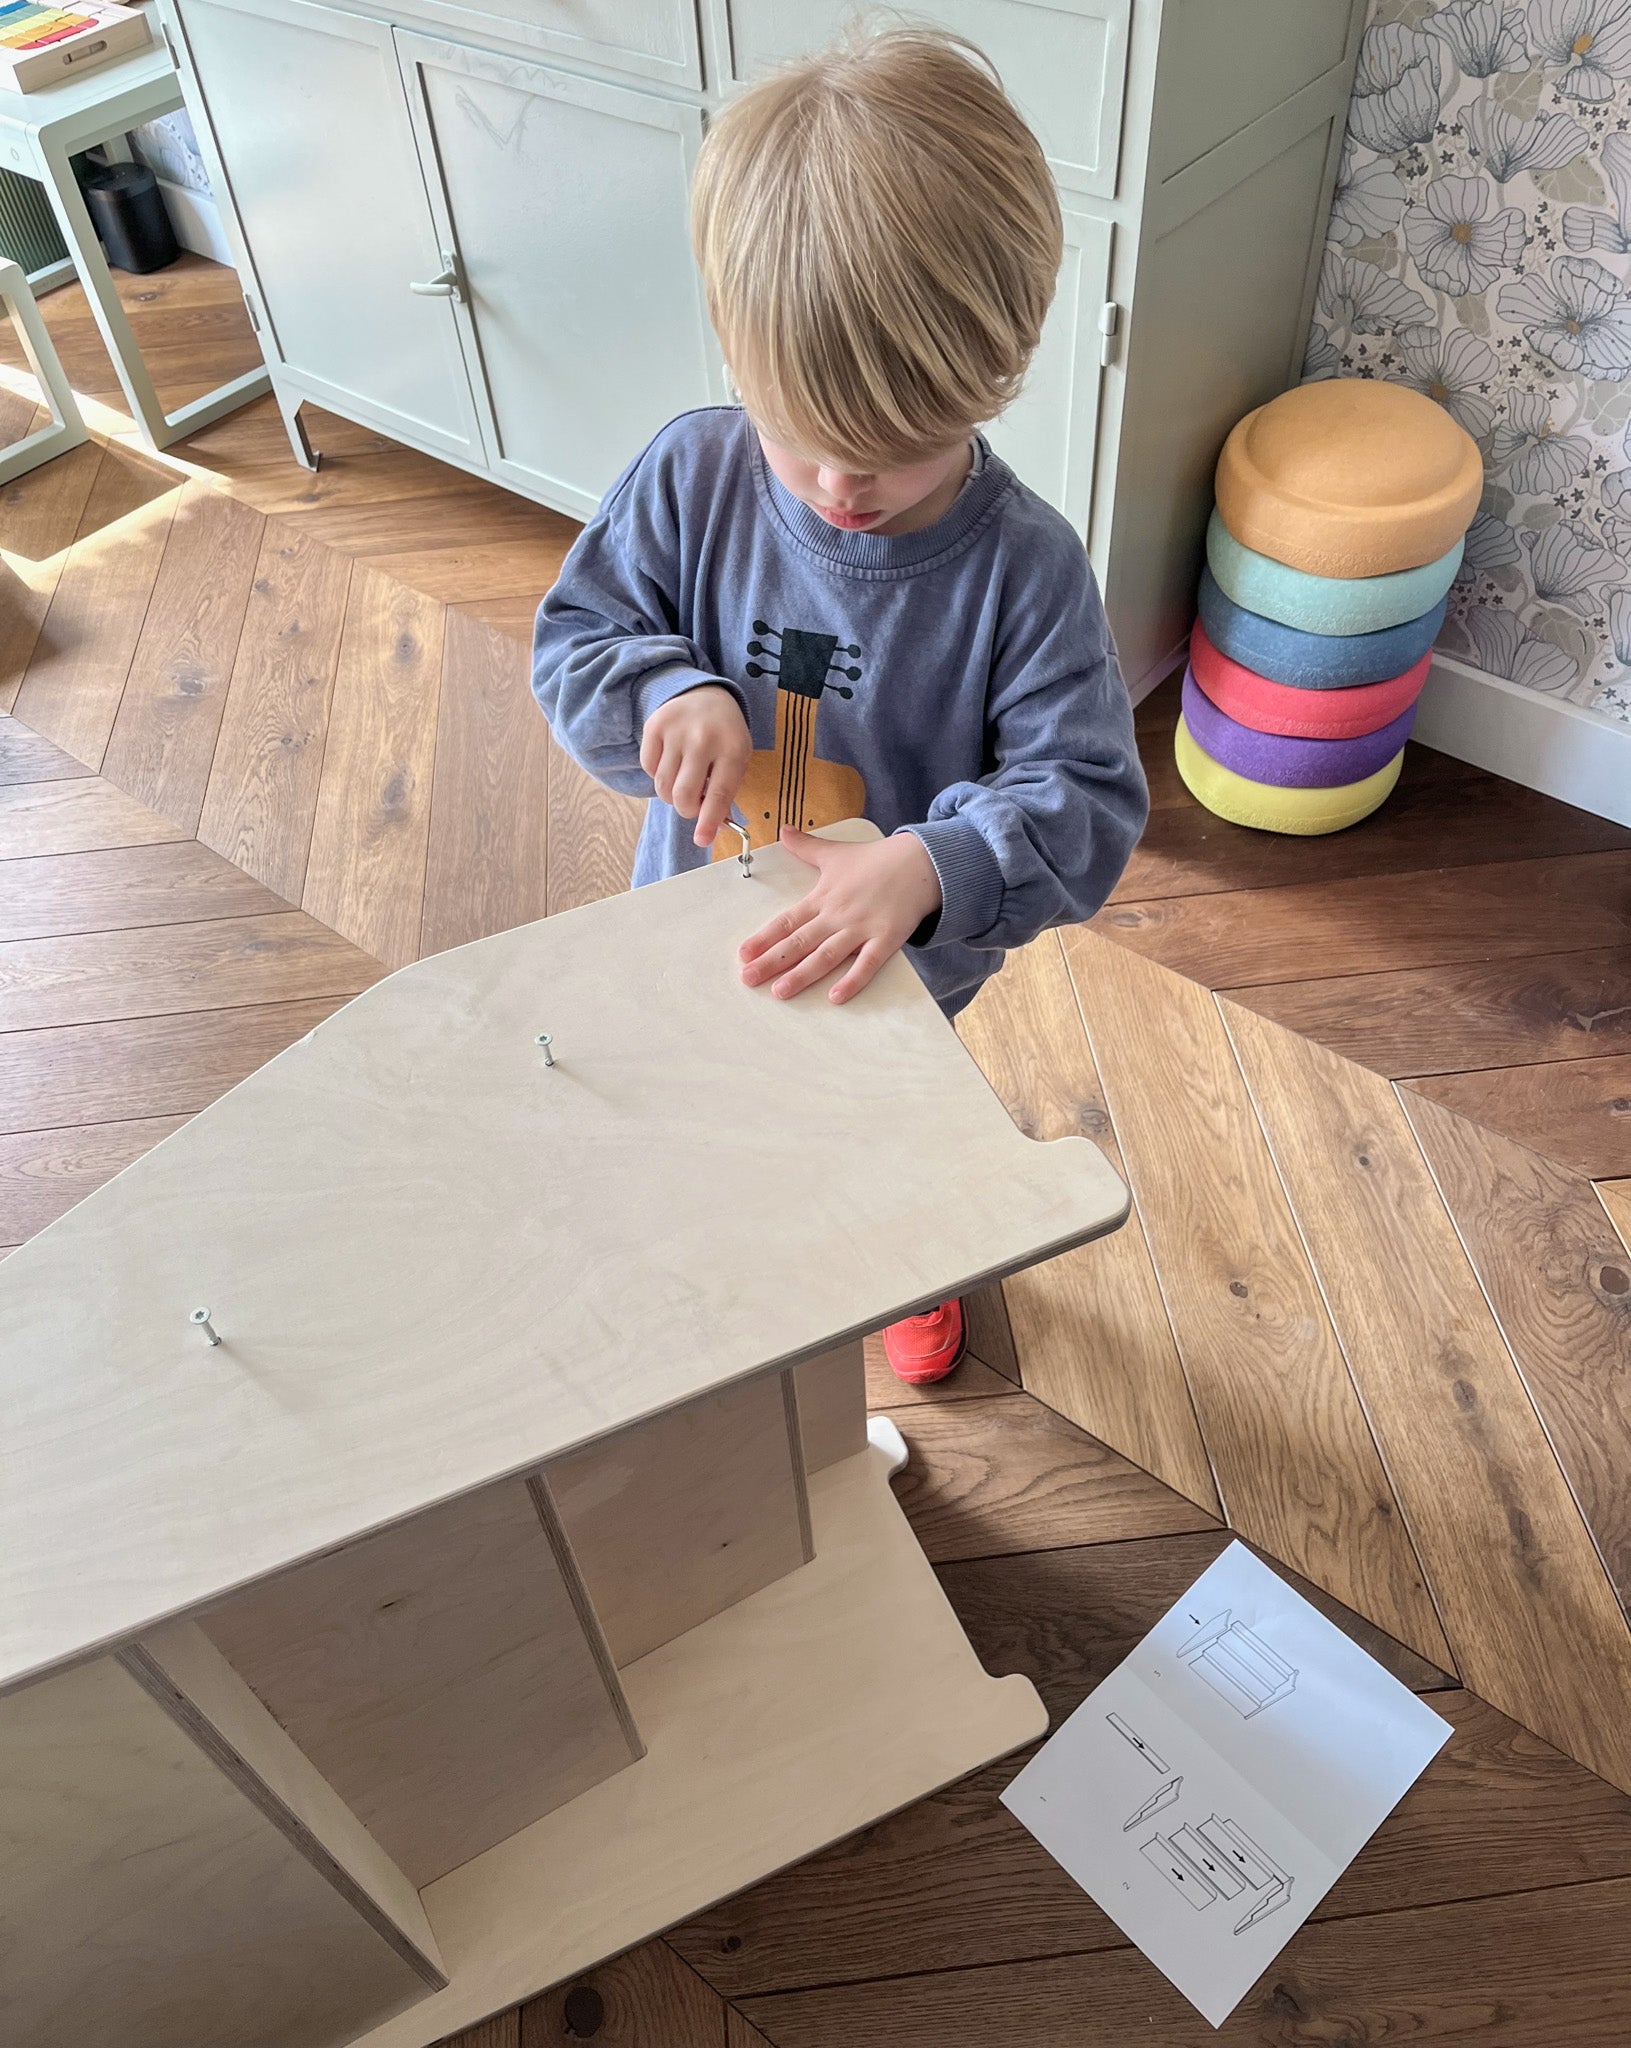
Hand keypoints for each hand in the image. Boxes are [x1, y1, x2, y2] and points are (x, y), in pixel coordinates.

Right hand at [639, 685, 752, 847]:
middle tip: (692, 805)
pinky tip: (671, 763)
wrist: (705, 694)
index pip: (719, 794)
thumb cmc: (724, 735)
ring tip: (683, 781)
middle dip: (686, 810)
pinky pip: (648, 768)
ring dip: (671, 795)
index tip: (702, 839)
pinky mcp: (654, 726)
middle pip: (684, 794)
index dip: (708, 821)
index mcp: (733, 749)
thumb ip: (725, 792)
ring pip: (663, 786)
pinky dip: (658, 774)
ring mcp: (676, 730)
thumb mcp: (737, 759)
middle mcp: (703, 738)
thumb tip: (710, 828)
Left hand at [739, 828, 942, 1003]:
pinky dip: (852, 981)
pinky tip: (836, 997)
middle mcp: (837, 915)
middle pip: (799, 942)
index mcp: (822, 897)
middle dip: (772, 961)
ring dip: (802, 975)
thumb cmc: (876, 860)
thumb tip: (784, 830)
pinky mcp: (886, 939)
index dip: (764, 938)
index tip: (743, 953)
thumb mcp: (836, 852)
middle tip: (748, 979)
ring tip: (780, 992)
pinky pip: (867, 964)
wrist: (920, 861)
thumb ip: (806, 847)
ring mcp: (862, 928)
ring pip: (826, 955)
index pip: (787, 921)